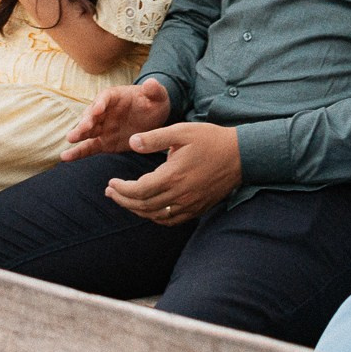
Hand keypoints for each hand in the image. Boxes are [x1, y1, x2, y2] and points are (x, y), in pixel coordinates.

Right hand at [61, 80, 172, 160]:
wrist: (153, 120)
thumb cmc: (154, 104)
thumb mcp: (158, 96)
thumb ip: (154, 90)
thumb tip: (151, 82)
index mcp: (115, 97)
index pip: (105, 98)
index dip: (100, 103)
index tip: (97, 109)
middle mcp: (104, 111)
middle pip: (92, 114)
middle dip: (87, 120)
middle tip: (83, 128)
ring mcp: (102, 127)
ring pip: (87, 130)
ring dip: (79, 134)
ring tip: (71, 139)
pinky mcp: (103, 142)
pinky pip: (88, 147)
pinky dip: (77, 152)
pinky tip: (65, 157)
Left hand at [105, 121, 242, 225]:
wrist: (240, 155)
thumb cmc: (209, 139)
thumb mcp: (181, 131)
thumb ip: (154, 138)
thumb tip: (131, 143)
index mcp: (173, 175)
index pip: (139, 190)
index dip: (122, 189)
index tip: (111, 182)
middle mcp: (180, 194)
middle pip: (143, 206)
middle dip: (123, 200)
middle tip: (110, 192)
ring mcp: (190, 204)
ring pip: (156, 215)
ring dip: (136, 210)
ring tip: (123, 200)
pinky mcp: (198, 208)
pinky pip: (171, 220)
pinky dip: (155, 217)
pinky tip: (148, 209)